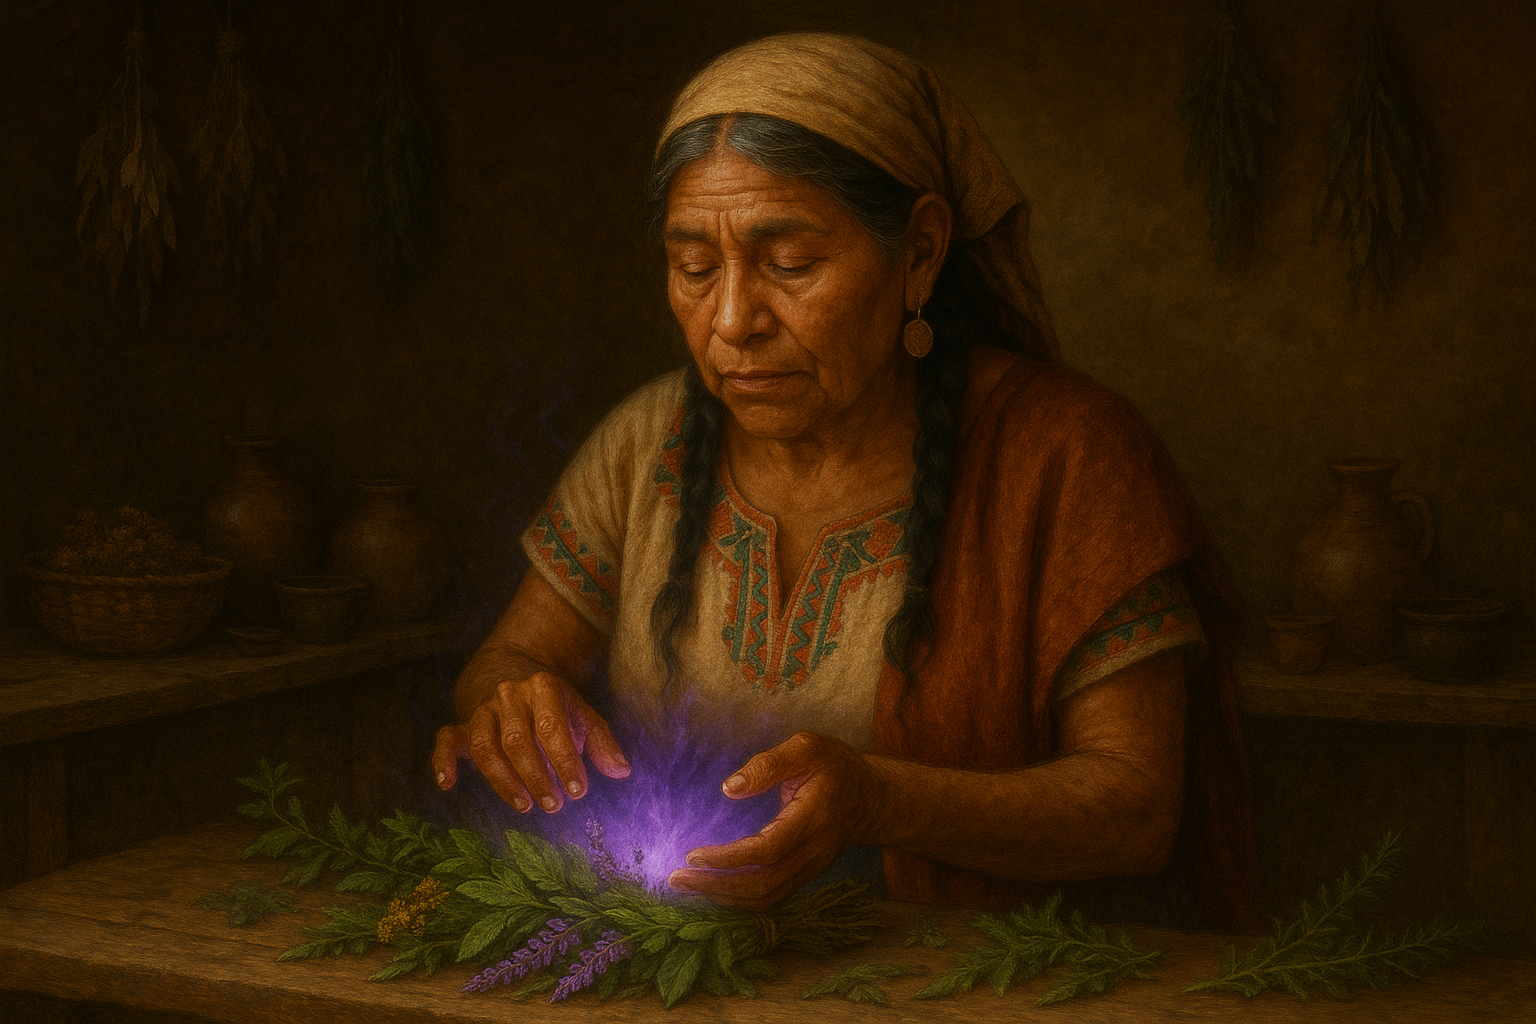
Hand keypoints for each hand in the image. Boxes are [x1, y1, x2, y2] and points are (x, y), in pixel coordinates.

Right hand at [431, 671, 629, 813]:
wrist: (518, 683)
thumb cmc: (557, 710)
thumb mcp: (584, 717)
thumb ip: (602, 743)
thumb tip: (622, 771)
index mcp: (543, 688)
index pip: (551, 726)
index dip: (564, 760)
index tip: (579, 791)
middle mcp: (510, 696)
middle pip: (517, 740)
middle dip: (536, 776)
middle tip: (554, 805)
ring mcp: (483, 710)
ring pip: (484, 745)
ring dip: (502, 780)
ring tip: (525, 806)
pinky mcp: (463, 724)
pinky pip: (445, 739)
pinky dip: (442, 760)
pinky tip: (448, 784)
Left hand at [667, 732, 889, 909]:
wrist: (873, 798)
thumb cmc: (837, 767)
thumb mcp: (808, 747)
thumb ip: (769, 764)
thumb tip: (730, 788)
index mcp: (811, 819)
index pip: (766, 850)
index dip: (728, 858)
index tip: (693, 853)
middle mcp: (811, 852)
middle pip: (762, 885)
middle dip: (716, 887)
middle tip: (676, 878)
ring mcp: (809, 869)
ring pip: (765, 899)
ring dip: (723, 898)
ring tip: (687, 885)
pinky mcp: (803, 875)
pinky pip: (770, 897)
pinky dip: (738, 899)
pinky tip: (713, 889)